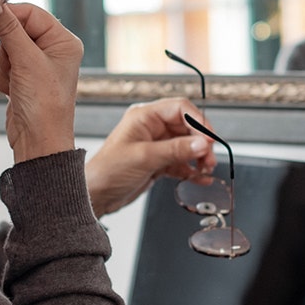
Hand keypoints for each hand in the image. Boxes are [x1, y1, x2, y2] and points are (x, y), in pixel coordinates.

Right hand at [0, 3, 83, 162]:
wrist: (38, 141)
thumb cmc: (43, 104)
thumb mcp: (27, 61)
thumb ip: (9, 30)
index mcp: (64, 41)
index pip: (31, 12)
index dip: (9, 15)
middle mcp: (53, 50)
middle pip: (17, 28)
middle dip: (7, 46)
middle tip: (11, 63)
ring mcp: (37, 64)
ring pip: (6, 47)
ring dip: (4, 63)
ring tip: (14, 82)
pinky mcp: (24, 77)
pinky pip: (3, 64)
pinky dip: (2, 76)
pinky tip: (11, 91)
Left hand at [84, 98, 216, 216]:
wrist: (95, 196)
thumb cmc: (107, 171)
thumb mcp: (144, 157)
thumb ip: (175, 150)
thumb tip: (202, 143)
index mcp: (144, 117)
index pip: (180, 108)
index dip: (198, 121)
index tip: (209, 138)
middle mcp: (151, 128)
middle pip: (187, 127)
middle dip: (201, 142)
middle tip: (209, 158)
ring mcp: (156, 145)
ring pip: (187, 145)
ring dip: (199, 157)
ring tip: (206, 169)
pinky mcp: (158, 163)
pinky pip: (181, 162)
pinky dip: (192, 170)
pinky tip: (200, 178)